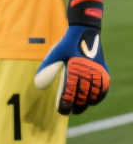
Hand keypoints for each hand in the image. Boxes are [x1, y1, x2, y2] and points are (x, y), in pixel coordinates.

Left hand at [34, 0, 108, 114]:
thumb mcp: (53, 55)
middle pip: (83, 96)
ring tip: (79, 108)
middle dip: (76, 106)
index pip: (70, 93)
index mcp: (74, 68)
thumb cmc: (66, 45)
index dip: (66, 104)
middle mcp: (88, 71)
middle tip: (69, 112)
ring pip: (94, 94)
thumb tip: (38, 86)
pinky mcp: (104, 70)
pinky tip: (92, 101)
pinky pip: (103, 87)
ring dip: (87, 103)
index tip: (62, 111)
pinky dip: (99, 96)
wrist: (84, 32)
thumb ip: (46, 70)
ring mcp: (98, 71)